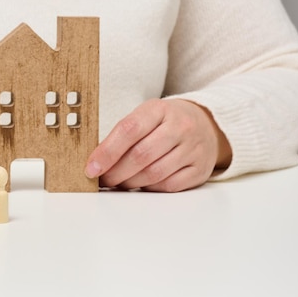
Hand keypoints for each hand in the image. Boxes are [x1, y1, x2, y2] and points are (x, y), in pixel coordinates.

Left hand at [84, 99, 231, 191]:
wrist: (206, 124)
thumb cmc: (166, 122)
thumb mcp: (146, 115)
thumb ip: (123, 134)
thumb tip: (96, 160)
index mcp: (159, 109)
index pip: (129, 130)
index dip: (107, 151)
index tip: (91, 167)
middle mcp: (180, 127)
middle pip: (141, 155)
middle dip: (116, 172)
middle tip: (102, 179)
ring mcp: (193, 148)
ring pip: (154, 173)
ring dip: (130, 182)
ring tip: (118, 183)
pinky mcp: (200, 169)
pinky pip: (169, 185)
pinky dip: (150, 188)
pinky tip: (140, 184)